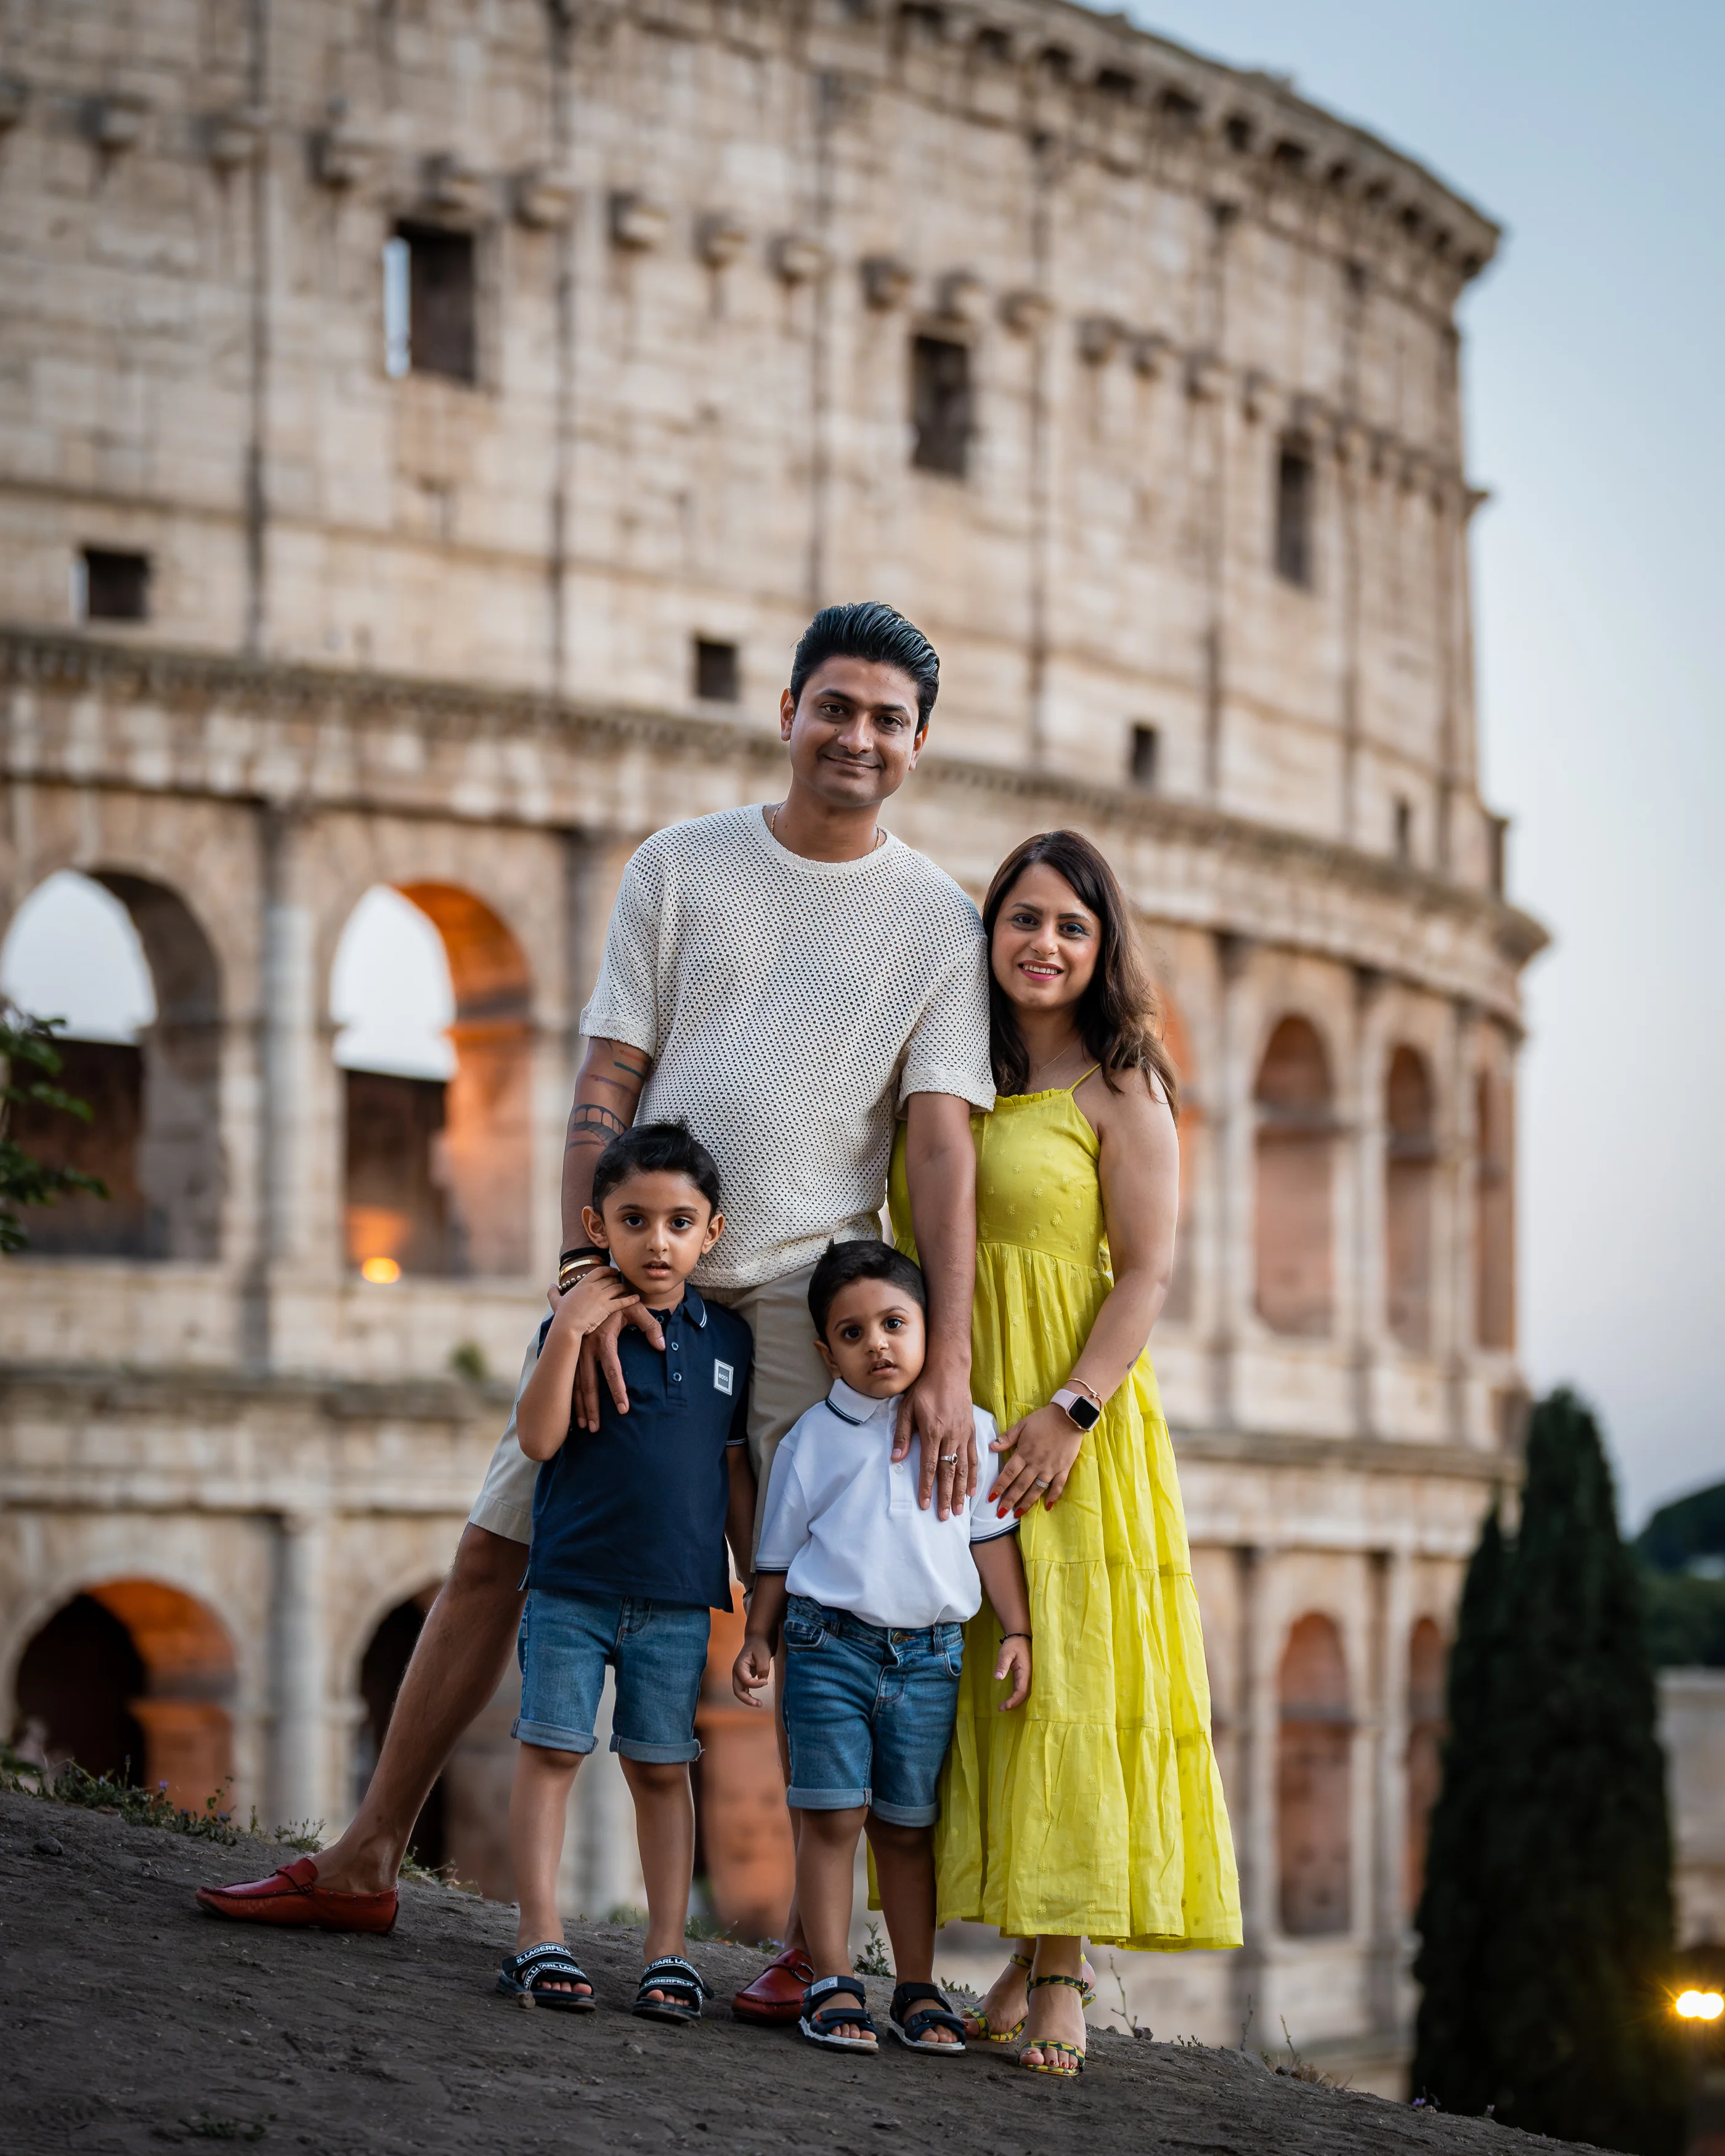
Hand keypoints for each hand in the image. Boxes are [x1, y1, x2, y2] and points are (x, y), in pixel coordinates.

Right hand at [547, 1267, 639, 1339]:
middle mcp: (595, 1287)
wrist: (568, 1325)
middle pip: (611, 1279)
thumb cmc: (562, 1314)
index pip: (600, 1271)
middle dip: (617, 1279)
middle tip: (621, 1281)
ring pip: (618, 1288)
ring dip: (624, 1288)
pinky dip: (631, 1299)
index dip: (608, 1270)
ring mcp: (602, 1297)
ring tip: (628, 1289)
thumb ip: (553, 1292)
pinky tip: (637, 1298)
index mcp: (584, 1283)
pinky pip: (623, 1301)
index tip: (612, 1271)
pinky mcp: (608, 1308)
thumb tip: (551, 1285)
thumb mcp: (556, 1301)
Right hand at [573, 1297, 665, 1429]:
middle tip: (596, 1429)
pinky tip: (573, 1412)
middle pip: (588, 1384)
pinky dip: (570, 1396)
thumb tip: (661, 1347)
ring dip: (579, 1406)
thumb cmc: (618, 1301)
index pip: (612, 1370)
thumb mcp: (636, 1308)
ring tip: (585, 1426)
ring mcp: (576, 1351)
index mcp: (603, 1339)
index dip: (617, 1390)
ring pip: (575, 1384)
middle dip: (592, 1408)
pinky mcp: (570, 1353)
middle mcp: (586, 1347)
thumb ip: (651, 1327)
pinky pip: (569, 1378)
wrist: (592, 1290)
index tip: (623, 1409)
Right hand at [732, 1637, 772, 1706]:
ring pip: (740, 1692)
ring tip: (759, 1704)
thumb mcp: (763, 1654)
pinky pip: (745, 1690)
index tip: (766, 1681)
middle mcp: (737, 1672)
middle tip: (759, 1704)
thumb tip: (763, 1680)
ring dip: (748, 1700)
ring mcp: (740, 1675)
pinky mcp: (746, 1677)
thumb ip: (763, 1668)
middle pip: (737, 1691)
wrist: (758, 1639)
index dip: (756, 1684)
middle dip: (747, 1700)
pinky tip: (757, 1700)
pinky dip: (749, 1696)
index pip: (745, 1681)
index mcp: (739, 1666)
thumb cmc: (760, 1645)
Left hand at [891, 1359, 977, 1519]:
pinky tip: (972, 1490)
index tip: (925, 1504)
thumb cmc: (924, 1388)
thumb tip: (896, 1458)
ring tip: (958, 1510)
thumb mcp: (907, 1408)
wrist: (949, 1370)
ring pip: (963, 1468)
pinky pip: (974, 1457)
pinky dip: (974, 1475)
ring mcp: (963, 1434)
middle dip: (945, 1496)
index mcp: (933, 1431)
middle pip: (948, 1472)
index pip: (929, 1466)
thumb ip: (903, 1434)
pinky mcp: (972, 1431)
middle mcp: (951, 1436)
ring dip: (960, 1491)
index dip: (927, 1487)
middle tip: (943, 1516)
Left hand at [990, 1403, 1085, 1517]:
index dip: (999, 1486)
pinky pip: (1058, 1486)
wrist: (1069, 1416)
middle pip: (1020, 1486)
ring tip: (1018, 1514)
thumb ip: (1007, 1438)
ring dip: (1027, 1503)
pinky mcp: (1064, 1469)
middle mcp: (1036, 1463)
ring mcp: (1051, 1468)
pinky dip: (1053, 1497)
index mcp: (1024, 1453)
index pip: (1008, 1473)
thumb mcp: (1022, 1425)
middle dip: (1009, 1500)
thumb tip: (991, 1447)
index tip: (991, 1498)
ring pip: (1037, 1489)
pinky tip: (1047, 1507)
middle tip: (1000, 1513)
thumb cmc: (1043, 1419)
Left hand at [993, 1635, 1031, 1711]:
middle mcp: (1028, 1676)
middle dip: (1013, 1703)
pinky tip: (1010, 1698)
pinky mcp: (1024, 1675)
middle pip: (1024, 1695)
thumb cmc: (1013, 1644)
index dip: (1013, 1700)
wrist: (1019, 1636)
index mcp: (1025, 1672)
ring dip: (1015, 1701)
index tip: (1004, 1706)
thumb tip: (998, 1678)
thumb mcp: (1006, 1653)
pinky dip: (1016, 1696)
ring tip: (1004, 1706)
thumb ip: (1002, 1665)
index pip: (1021, 1691)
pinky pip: (1022, 1688)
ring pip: (1024, 1692)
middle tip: (1001, 1708)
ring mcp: (1027, 1676)